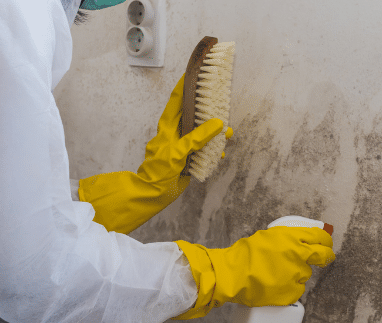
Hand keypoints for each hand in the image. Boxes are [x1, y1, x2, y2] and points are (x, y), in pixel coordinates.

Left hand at [78, 75, 232, 233]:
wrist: (153, 194)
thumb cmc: (158, 171)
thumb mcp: (178, 151)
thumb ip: (197, 137)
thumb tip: (217, 124)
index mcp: (168, 126)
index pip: (177, 100)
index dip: (184, 85)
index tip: (193, 70)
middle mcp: (175, 133)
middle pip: (194, 114)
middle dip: (208, 109)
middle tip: (221, 101)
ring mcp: (182, 145)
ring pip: (202, 133)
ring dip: (215, 133)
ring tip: (228, 133)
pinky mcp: (188, 158)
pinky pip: (204, 150)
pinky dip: (213, 151)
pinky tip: (220, 152)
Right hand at [172, 227, 335, 318]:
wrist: (231, 276)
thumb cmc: (244, 255)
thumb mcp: (268, 236)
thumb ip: (287, 238)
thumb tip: (302, 239)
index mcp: (292, 237)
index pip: (320, 237)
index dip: (326, 241)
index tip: (326, 243)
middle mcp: (298, 254)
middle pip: (323, 255)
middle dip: (326, 256)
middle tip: (323, 258)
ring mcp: (296, 274)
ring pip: (305, 273)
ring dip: (296, 273)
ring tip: (277, 273)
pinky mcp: (292, 292)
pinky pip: (297, 288)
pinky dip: (289, 287)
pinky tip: (275, 284)